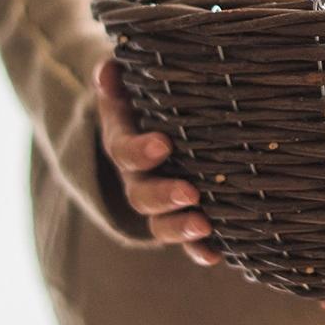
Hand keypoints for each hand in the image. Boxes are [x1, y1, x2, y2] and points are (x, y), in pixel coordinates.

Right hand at [92, 56, 220, 266]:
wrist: (149, 125)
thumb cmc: (146, 99)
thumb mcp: (130, 86)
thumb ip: (118, 80)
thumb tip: (108, 68)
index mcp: (124, 142)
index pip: (124, 150)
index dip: (141, 150)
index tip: (163, 144)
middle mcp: (137, 178)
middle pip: (142, 195)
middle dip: (165, 196)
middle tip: (190, 193)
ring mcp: (158, 201)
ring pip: (161, 223)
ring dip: (180, 228)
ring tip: (204, 226)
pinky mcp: (180, 216)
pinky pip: (186, 240)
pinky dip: (198, 250)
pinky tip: (216, 255)